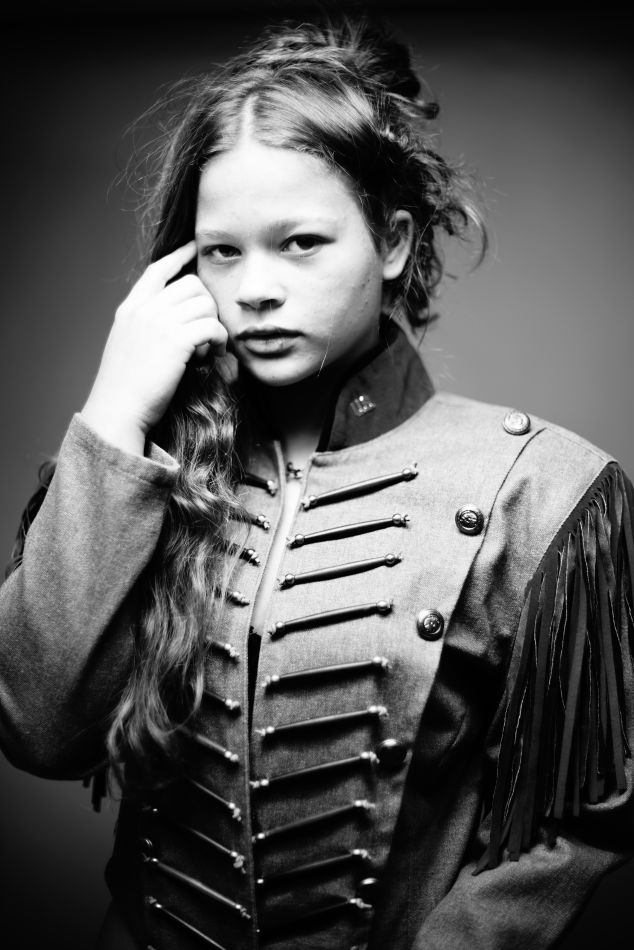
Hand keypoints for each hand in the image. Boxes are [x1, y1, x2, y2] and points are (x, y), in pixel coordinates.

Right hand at [81, 241, 226, 453]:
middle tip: (206, 333)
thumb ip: (145, 325)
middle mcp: (144, 309)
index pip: (158, 269)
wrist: (119, 409)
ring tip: (207, 349)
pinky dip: (219, 341)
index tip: (194, 249)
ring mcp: (159, 323)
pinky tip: (213, 355)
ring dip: (214, 326)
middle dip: (207, 306)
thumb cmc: (126, 387)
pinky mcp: (176, 341)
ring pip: (206, 304)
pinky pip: (212, 326)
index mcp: (130, 308)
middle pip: (192, 284)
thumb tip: (176, 318)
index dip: (179, 257)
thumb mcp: (128, 345)